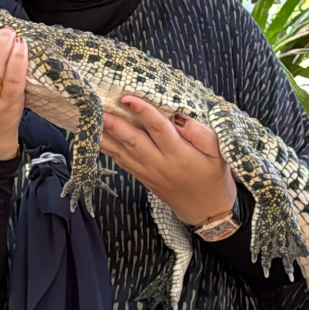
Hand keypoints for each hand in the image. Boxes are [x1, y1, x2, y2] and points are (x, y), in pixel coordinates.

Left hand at [100, 95, 235, 225]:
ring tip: (90, 118)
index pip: (158, 129)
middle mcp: (159, 164)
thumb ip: (201, 133)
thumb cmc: (214, 178)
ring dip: (104, 135)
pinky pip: (122, 162)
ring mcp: (148, 173)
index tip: (127, 98)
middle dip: (113, 123)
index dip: (142, 111)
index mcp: (179, 155)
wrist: (207, 212)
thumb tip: (178, 117)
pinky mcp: (142, 178)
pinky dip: (108, 149)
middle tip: (98, 106)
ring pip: (121, 152)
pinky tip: (97, 137)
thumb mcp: (218, 153)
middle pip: (132, 141)